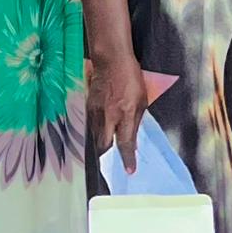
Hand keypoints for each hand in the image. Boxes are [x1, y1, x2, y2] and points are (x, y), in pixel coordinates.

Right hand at [85, 44, 149, 169]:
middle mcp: (109, 116)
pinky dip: (97, 131)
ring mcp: (96, 112)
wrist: (111, 61)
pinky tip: (102, 132)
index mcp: (125, 114)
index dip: (127, 159)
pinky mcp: (89, 106)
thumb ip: (136, 120)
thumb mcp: (142, 100)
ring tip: (106, 150)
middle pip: (104, 145)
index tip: (129, 171)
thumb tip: (132, 137)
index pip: (125, 143)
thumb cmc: (131, 78)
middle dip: (107, 156)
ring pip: (96, 136)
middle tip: (111, 163)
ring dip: (102, 144)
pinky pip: (92, 125)